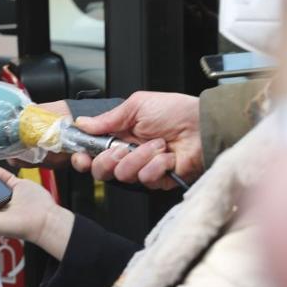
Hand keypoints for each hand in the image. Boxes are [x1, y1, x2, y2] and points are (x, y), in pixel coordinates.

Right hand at [71, 92, 203, 189]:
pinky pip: (145, 179)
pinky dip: (157, 165)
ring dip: (140, 157)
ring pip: (123, 175)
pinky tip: (167, 156)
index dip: (82, 157)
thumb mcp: (137, 105)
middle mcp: (127, 154)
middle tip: (122, 147)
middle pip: (101, 170)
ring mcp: (142, 168)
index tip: (83, 155)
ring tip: (157, 145)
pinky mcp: (158, 180)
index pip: (91, 153)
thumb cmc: (176, 111)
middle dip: (108, 159)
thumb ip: (108, 118)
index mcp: (119, 136)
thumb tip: (82, 123)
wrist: (204, 124)